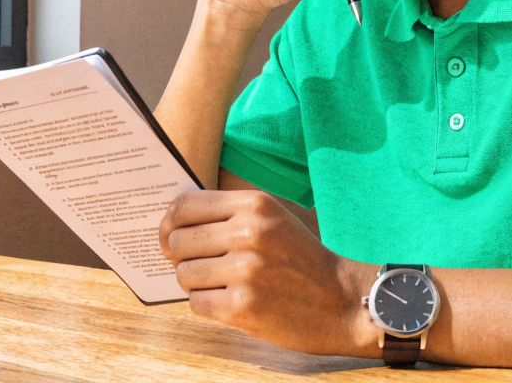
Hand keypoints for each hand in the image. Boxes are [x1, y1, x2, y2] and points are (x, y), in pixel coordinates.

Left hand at [157, 189, 370, 355]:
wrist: (342, 300)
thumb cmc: (302, 260)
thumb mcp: (273, 220)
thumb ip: (229, 215)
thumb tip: (172, 226)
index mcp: (256, 205)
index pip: (184, 205)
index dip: (169, 224)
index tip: (171, 238)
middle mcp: (249, 232)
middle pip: (178, 242)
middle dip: (182, 258)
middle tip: (204, 266)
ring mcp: (245, 270)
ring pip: (184, 274)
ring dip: (197, 283)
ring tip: (225, 284)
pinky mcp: (241, 306)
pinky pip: (196, 303)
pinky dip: (208, 305)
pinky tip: (232, 301)